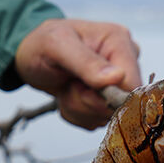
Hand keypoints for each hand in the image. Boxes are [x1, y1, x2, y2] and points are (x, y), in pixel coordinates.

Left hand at [15, 19, 141, 129]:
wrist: (30, 54)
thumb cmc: (42, 43)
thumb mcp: (57, 46)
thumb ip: (86, 62)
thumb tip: (117, 77)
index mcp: (120, 42)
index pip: (133, 85)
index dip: (108, 97)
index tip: (83, 90)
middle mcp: (124, 62)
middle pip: (120, 105)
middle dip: (87, 102)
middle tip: (69, 85)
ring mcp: (117, 82)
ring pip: (106, 116)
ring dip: (79, 108)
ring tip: (66, 87)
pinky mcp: (107, 99)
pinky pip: (96, 121)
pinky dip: (77, 114)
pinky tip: (68, 94)